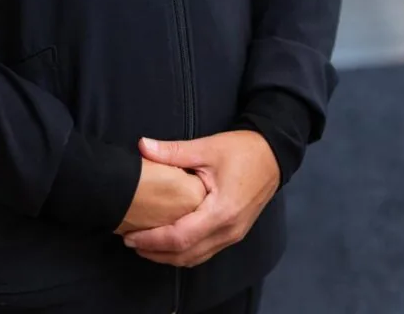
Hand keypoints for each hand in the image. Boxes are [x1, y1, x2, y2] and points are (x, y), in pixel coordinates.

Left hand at [120, 131, 280, 266]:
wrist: (273, 155)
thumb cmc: (242, 150)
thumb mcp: (206, 147)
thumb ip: (173, 151)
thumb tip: (142, 146)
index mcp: (222, 211)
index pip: (181, 237)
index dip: (153, 240)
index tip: (130, 236)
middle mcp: (228, 230)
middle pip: (186, 255)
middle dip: (155, 252)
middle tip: (129, 241)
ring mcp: (233, 235)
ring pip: (196, 257)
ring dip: (168, 256)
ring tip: (144, 245)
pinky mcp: (234, 233)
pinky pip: (205, 251)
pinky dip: (184, 252)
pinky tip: (169, 242)